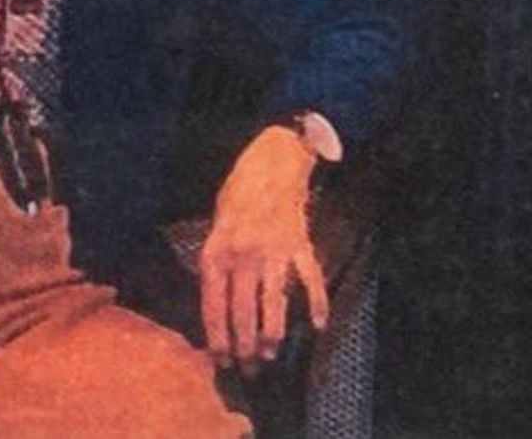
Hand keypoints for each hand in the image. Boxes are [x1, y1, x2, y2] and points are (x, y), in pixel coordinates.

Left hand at [199, 125, 327, 375]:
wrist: (272, 161)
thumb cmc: (238, 195)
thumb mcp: (215, 228)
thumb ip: (216, 266)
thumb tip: (218, 312)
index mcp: (217, 252)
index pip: (214, 308)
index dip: (218, 339)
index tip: (222, 361)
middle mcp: (243, 255)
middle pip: (242, 313)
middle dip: (245, 347)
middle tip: (248, 369)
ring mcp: (273, 251)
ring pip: (273, 304)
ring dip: (272, 335)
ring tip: (270, 355)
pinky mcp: (299, 245)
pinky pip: (309, 281)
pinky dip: (317, 304)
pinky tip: (318, 325)